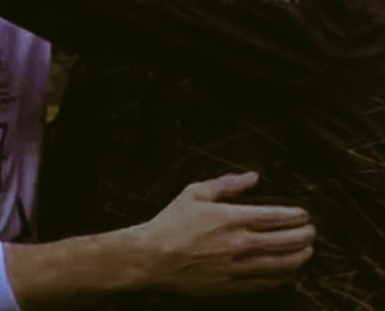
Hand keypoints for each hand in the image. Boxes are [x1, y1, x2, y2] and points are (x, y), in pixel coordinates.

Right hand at [137, 172, 314, 295]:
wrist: (152, 258)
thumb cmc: (171, 223)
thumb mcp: (194, 193)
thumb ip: (226, 184)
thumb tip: (252, 177)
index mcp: (231, 217)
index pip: (276, 217)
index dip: (296, 216)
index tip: (304, 215)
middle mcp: (240, 243)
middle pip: (287, 241)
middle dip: (305, 236)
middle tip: (311, 232)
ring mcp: (239, 267)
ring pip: (283, 264)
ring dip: (300, 257)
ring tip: (307, 252)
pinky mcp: (234, 285)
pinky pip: (268, 282)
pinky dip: (284, 276)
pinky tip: (288, 272)